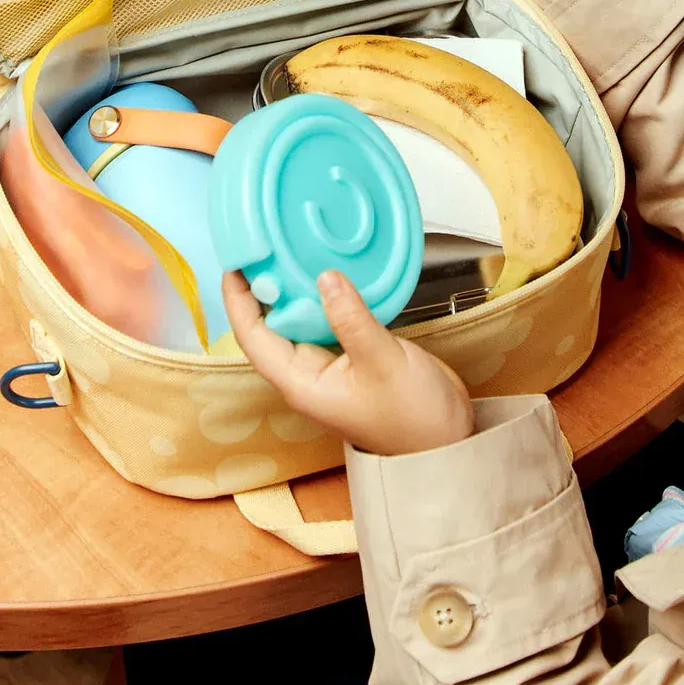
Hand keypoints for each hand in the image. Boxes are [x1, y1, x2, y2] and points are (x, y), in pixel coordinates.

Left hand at [223, 269, 473, 456]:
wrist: (448, 440)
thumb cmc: (413, 418)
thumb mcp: (382, 362)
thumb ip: (351, 319)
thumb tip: (324, 277)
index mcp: (301, 382)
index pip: (254, 337)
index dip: (239, 302)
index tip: (235, 265)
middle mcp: (307, 371)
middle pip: (271, 324)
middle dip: (264, 287)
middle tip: (264, 243)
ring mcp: (329, 363)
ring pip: (301, 318)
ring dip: (295, 288)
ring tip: (290, 248)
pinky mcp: (351, 353)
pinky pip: (328, 318)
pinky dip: (326, 295)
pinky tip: (331, 271)